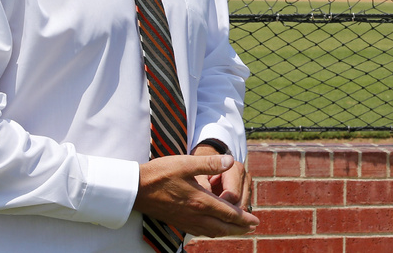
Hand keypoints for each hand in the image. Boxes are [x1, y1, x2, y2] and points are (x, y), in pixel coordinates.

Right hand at [134, 154, 258, 237]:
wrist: (136, 188)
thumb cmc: (161, 173)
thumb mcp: (186, 163)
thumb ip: (209, 163)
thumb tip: (230, 161)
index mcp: (200, 201)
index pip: (228, 213)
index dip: (243, 218)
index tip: (255, 221)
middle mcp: (195, 215)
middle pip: (223, 227)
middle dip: (239, 229)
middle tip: (252, 228)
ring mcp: (186, 221)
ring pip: (212, 232)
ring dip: (227, 231)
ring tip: (236, 230)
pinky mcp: (178, 222)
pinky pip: (201, 232)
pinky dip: (212, 231)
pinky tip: (212, 227)